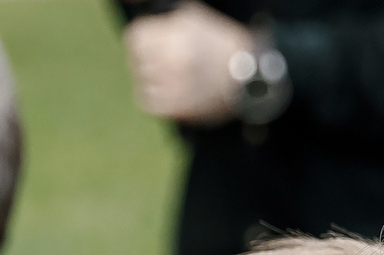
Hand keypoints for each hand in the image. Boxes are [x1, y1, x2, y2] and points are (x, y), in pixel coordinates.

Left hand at [124, 1, 253, 123]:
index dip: (143, 40)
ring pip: (141, 81)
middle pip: (137, 60)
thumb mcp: (193, 19)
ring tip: (168, 77)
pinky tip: (168, 91)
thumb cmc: (219, 43)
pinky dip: (155, 97)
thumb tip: (145, 27)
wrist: (247, 76)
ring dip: (151, 79)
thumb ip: (165, 21)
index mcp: (176, 36)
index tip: (151, 45)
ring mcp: (175, 86)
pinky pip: (149, 102)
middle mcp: (173, 61)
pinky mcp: (179, 108)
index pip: (136, 38)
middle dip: (147, 59)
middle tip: (163, 62)